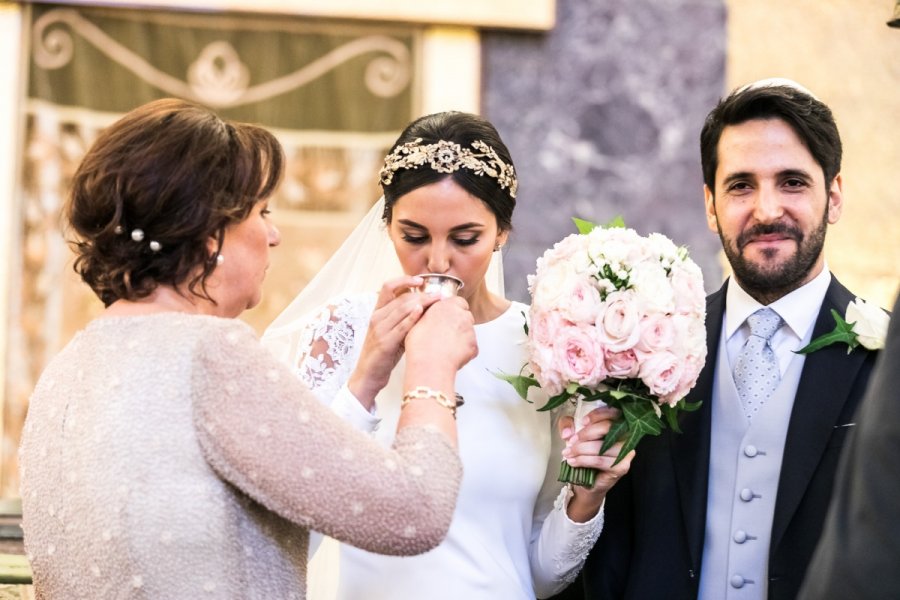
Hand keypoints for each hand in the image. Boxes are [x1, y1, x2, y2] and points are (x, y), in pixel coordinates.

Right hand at [348, 276, 437, 406]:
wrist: (368, 374)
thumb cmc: (384, 353)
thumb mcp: (392, 331)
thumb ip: (404, 318)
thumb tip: (426, 306)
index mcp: (377, 312)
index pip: (388, 287)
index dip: (404, 280)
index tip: (420, 280)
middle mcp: (377, 317)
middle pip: (401, 298)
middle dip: (422, 294)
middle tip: (439, 295)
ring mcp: (379, 330)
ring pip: (401, 308)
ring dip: (421, 302)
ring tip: (436, 301)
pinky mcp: (384, 343)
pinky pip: (400, 327)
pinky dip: (411, 318)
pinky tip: (422, 312)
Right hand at [406, 296, 477, 372]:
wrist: (429, 364)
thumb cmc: (420, 345)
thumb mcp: (418, 322)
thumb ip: (429, 314)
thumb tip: (428, 314)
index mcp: (447, 306)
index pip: (458, 302)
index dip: (453, 311)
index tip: (448, 317)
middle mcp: (461, 315)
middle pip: (465, 316)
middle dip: (458, 324)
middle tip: (446, 334)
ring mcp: (470, 330)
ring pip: (469, 332)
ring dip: (461, 337)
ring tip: (447, 347)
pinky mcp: (474, 345)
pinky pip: (471, 347)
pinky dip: (464, 351)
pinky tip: (452, 355)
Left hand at [559, 406, 634, 521]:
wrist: (587, 482)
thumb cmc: (585, 455)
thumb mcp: (573, 434)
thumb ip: (568, 425)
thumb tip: (568, 432)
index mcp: (617, 425)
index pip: (613, 412)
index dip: (598, 414)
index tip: (583, 422)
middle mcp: (626, 437)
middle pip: (608, 427)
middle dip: (586, 433)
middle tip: (571, 441)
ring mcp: (626, 453)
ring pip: (602, 446)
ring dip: (581, 449)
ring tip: (568, 454)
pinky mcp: (622, 467)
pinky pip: (600, 460)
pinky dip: (583, 460)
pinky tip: (573, 462)